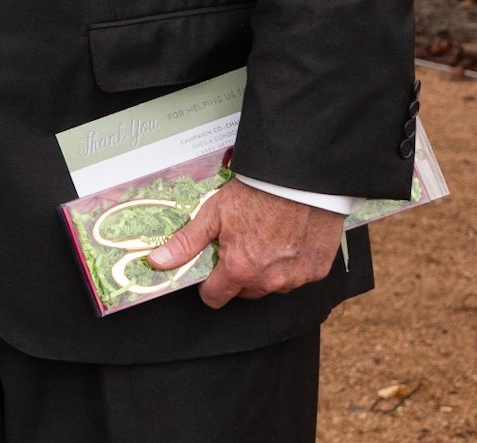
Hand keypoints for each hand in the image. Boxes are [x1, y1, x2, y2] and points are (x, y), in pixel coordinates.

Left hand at [145, 178, 344, 307]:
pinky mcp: (317, 269)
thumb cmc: (256, 193)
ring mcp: (296, 277)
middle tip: (241, 244)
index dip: (209, 285)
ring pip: (273, 285)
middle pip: (245, 291)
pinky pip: (299, 276)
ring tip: (267, 238)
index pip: (215, 297)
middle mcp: (269, 281)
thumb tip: (159, 262)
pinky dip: (292, 263)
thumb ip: (187, 243)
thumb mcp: (213, 213)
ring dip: (267, 271)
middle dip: (238, 274)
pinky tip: (290, 239)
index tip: (212, 269)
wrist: (300, 178)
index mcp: (239, 270)